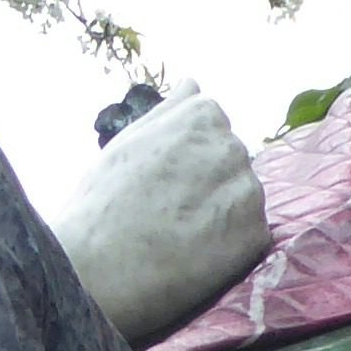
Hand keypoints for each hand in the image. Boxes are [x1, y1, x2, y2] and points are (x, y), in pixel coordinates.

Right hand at [53, 89, 269, 345]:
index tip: (161, 185)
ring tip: (180, 239)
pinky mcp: (254, 234)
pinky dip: (229, 250)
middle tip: (168, 216)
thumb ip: (169, 111)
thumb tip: (193, 84)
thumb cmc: (100, 203)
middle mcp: (232, 146)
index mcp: (203, 115)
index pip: (213, 132)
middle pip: (231, 165)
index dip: (187, 163)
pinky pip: (250, 239)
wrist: (96, 267)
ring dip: (221, 218)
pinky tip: (195, 258)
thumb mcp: (128, 142)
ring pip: (242, 201)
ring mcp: (247, 190)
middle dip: (209, 187)